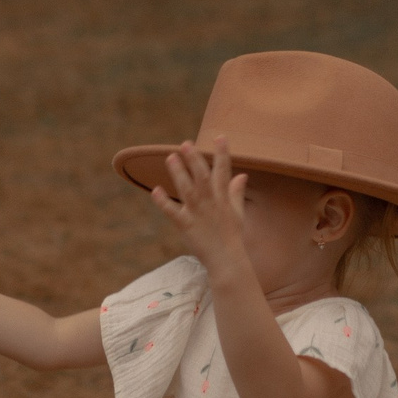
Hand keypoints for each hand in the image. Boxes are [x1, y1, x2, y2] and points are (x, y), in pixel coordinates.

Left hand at [150, 136, 248, 266]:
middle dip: (195, 159)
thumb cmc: (232, 237)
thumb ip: (237, 192)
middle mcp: (211, 203)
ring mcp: (198, 214)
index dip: (222, 154)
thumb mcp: (237, 212)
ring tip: (170, 157)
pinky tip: (155, 191)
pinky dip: (164, 202)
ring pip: (187, 189)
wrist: (227, 261)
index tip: (219, 136)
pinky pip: (173, 212)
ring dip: (178, 173)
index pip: (223, 172)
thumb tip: (242, 175)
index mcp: (223, 198)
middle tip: (186, 143)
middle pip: (203, 177)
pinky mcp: (187, 226)